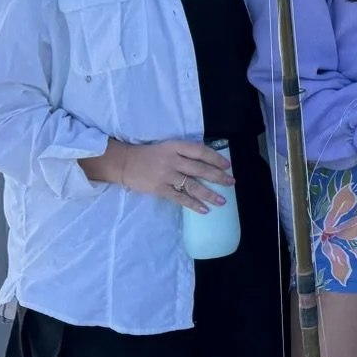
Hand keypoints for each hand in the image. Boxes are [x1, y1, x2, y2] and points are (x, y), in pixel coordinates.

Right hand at [84, 138, 231, 213]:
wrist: (124, 163)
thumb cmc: (149, 155)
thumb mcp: (168, 147)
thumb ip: (185, 153)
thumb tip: (208, 163)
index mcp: (176, 146)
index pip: (201, 151)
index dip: (216, 158)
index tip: (228, 165)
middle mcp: (172, 160)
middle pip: (200, 169)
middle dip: (218, 177)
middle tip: (232, 182)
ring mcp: (166, 175)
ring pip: (193, 185)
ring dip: (210, 194)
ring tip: (223, 200)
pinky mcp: (159, 189)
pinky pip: (180, 198)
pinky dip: (193, 204)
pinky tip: (204, 209)